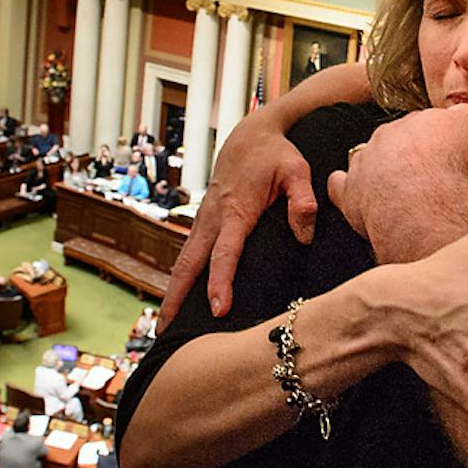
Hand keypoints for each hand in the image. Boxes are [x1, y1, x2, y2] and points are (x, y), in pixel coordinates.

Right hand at [158, 115, 315, 326]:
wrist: (249, 136)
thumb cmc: (275, 155)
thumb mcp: (297, 170)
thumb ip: (303, 201)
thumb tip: (305, 236)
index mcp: (235, 211)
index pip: (225, 253)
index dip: (220, 282)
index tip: (218, 309)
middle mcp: (212, 219)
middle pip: (189, 264)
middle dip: (176, 297)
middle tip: (165, 331)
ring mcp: (203, 221)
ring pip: (183, 261)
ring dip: (172, 292)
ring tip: (163, 326)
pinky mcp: (203, 223)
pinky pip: (188, 254)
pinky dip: (179, 278)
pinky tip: (177, 300)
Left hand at [328, 104, 467, 258]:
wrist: (423, 199)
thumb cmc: (446, 164)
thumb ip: (464, 112)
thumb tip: (464, 111)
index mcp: (410, 122)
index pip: (419, 124)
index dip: (431, 140)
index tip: (439, 151)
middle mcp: (384, 138)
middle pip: (393, 141)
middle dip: (405, 154)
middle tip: (423, 174)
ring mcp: (364, 165)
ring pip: (367, 160)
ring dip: (378, 170)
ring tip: (396, 188)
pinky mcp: (351, 193)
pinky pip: (341, 186)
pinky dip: (344, 188)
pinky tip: (354, 195)